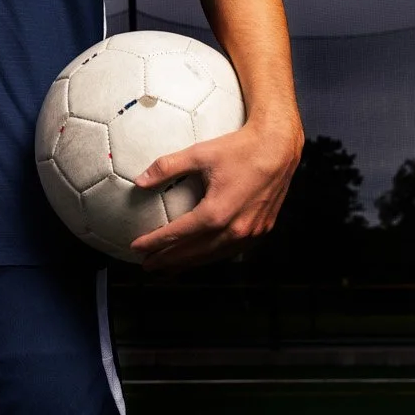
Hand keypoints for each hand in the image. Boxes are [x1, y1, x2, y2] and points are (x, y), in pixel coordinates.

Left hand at [129, 110, 302, 271]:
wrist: (278, 147)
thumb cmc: (239, 148)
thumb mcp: (199, 154)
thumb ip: (167, 167)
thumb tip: (139, 180)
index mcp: (217, 212)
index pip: (178, 234)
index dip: (155, 242)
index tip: (136, 247)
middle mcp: (235, 228)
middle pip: (194, 252)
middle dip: (168, 260)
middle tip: (147, 265)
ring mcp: (250, 232)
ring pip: (213, 256)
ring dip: (189, 263)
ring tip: (168, 268)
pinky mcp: (260, 230)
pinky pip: (231, 251)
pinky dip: (211, 256)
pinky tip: (200, 257)